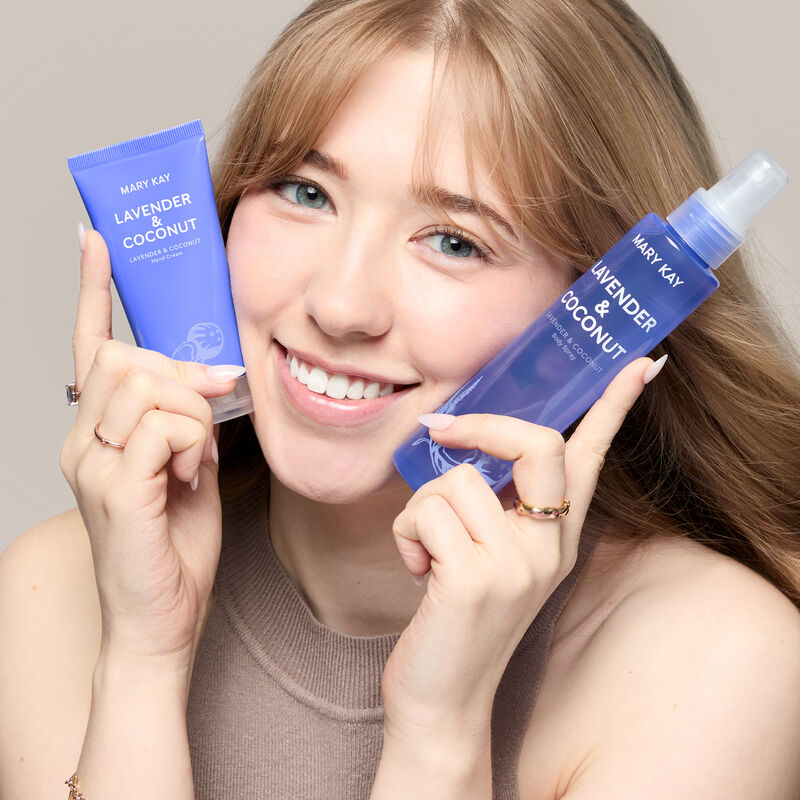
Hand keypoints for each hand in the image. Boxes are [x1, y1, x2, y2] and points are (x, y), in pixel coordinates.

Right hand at [59, 230, 240, 672]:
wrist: (161, 619)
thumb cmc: (173, 543)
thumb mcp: (186, 465)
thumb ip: (184, 417)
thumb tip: (205, 377)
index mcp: (98, 431)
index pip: (90, 347)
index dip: (94, 292)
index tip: (95, 243)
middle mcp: (82, 440)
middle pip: (129, 356)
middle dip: (184, 377)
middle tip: (214, 410)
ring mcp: (92, 464)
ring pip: (149, 384)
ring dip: (193, 416)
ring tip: (195, 463)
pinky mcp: (114, 489)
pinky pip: (164, 425)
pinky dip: (194, 444)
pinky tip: (190, 478)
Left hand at [384, 356, 655, 741]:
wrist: (443, 699)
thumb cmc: (456, 617)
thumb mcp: (490, 556)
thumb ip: (493, 503)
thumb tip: (460, 441)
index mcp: (557, 535)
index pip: (592, 457)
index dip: (616, 406)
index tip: (642, 364)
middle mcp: (549, 546)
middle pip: (536, 442)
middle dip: (482, 427)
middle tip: (443, 430)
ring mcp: (518, 564)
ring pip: (456, 479)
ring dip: (421, 510)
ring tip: (427, 552)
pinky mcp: (477, 580)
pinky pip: (427, 512)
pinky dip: (406, 534)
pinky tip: (420, 573)